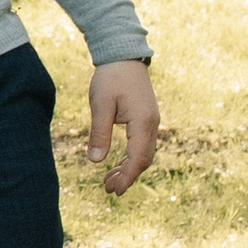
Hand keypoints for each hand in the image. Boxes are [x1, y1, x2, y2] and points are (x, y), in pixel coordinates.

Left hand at [88, 60, 159, 195]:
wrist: (124, 56)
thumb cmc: (111, 77)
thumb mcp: (100, 104)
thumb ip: (99, 133)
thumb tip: (95, 161)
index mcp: (143, 122)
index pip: (138, 158)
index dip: (127, 176)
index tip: (116, 191)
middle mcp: (152, 124)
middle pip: (144, 159)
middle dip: (127, 176)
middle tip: (108, 189)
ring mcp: (151, 121)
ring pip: (143, 154)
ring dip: (128, 168)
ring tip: (109, 181)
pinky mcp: (146, 119)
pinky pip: (141, 144)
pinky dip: (130, 157)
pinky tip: (116, 164)